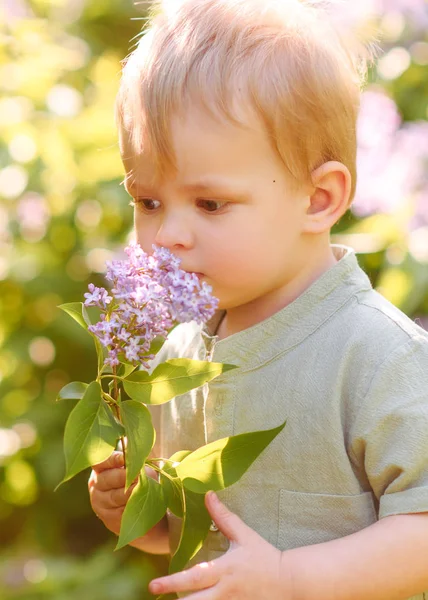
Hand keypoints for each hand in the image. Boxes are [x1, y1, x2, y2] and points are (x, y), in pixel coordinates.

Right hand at [88, 451, 136, 534]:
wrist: (148, 507)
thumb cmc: (142, 479)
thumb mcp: (139, 465)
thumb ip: (135, 457)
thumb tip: (135, 446)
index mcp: (100, 468)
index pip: (100, 461)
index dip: (112, 459)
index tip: (124, 459)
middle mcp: (96, 485)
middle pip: (108, 479)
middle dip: (125, 477)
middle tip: (139, 476)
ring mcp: (100, 503)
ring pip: (115, 496)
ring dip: (131, 492)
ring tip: (143, 488)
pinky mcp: (109, 519)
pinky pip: (120, 512)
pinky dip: (132, 507)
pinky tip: (140, 503)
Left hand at [148, 491, 290, 598]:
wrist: (289, 580)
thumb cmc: (264, 556)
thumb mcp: (244, 535)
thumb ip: (223, 517)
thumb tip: (208, 495)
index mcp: (224, 571)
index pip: (193, 578)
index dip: (172, 583)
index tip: (153, 586)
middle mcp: (224, 592)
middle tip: (154, 597)